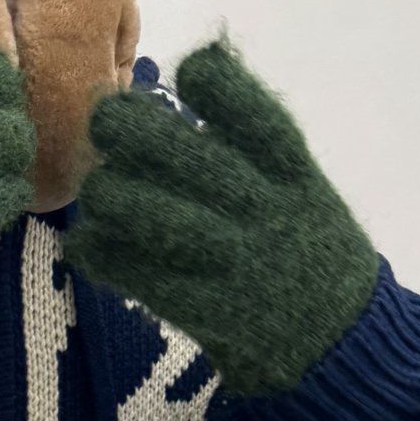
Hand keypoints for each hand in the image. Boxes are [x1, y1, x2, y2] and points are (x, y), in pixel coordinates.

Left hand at [64, 38, 379, 395]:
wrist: (335, 345)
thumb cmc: (304, 256)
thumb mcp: (303, 194)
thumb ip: (255, 153)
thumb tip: (192, 91)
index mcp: (295, 177)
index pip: (254, 117)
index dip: (213, 87)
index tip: (181, 74)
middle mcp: (265, 213)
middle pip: (187, 158)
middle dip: (132, 132)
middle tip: (104, 123)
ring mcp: (232, 263)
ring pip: (153, 215)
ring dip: (110, 196)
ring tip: (98, 191)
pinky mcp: (201, 308)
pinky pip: (136, 275)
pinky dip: (100, 255)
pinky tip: (84, 244)